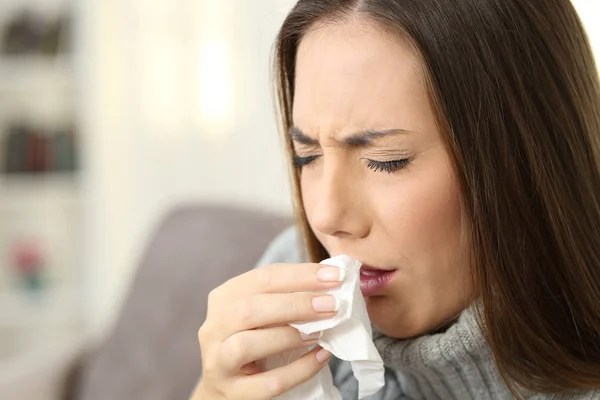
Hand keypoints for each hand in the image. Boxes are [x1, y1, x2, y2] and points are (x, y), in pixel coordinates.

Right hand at [192, 262, 342, 399]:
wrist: (224, 388)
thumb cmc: (251, 340)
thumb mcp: (259, 313)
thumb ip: (285, 297)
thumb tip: (329, 284)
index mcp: (223, 299)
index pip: (262, 278)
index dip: (300, 275)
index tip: (335, 276)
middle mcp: (214, 329)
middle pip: (249, 308)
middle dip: (295, 304)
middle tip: (332, 304)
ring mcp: (219, 363)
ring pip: (246, 345)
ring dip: (288, 335)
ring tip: (320, 332)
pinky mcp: (234, 393)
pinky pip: (268, 383)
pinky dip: (298, 370)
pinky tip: (321, 357)